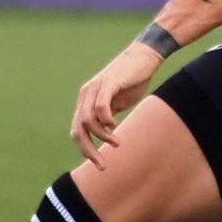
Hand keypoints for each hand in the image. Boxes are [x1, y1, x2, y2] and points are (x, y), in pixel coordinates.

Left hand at [70, 42, 162, 167]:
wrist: (144, 57)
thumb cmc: (132, 80)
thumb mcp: (118, 102)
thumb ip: (108, 116)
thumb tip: (105, 132)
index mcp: (86, 101)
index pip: (77, 130)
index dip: (85, 149)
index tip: (99, 163)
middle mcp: (86, 95)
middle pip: (77, 129)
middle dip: (88, 150)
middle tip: (102, 164)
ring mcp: (95, 88)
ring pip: (87, 120)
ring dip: (101, 137)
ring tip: (117, 142)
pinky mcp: (109, 83)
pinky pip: (100, 107)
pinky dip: (105, 120)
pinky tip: (115, 125)